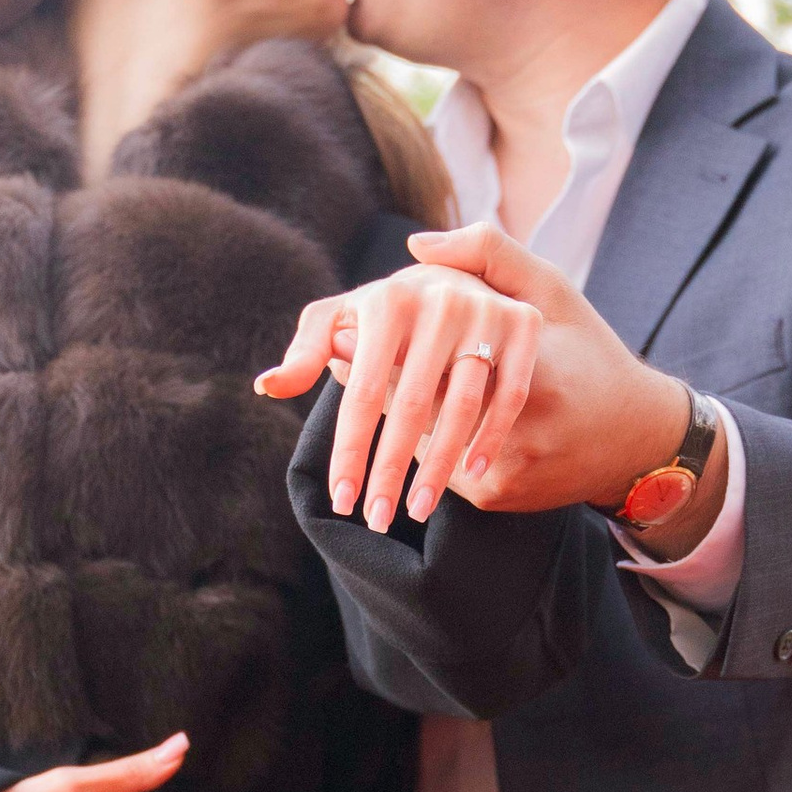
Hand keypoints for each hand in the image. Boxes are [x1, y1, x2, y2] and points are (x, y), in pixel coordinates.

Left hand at [258, 237, 544, 529]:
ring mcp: (485, 312)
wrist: (467, 271)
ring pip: (459, 409)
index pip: (363, 394)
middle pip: (409, 409)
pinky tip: (470, 473)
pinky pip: (507, 395)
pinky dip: (490, 436)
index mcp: (387, 299)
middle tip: (375, 520)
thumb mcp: (346, 310)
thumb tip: (268, 386)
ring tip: (418, 510)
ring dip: (438, 468)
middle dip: (389, 471)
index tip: (341, 498)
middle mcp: (438, 301)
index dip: (350, 451)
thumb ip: (310, 345)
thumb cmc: (396, 306)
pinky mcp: (524, 325)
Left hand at [260, 227, 714, 541]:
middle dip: (367, 438)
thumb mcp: (548, 291)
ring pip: (422, 448)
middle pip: (412, 412)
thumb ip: (487, 254)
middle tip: (334, 438)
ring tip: (366, 477)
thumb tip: (416, 245)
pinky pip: (442, 477)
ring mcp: (505, 449)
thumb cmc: (587, 353)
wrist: (638, 437)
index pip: (426, 350)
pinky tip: (421, 476)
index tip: (333, 359)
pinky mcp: (504, 488)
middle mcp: (505, 397)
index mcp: (515, 339)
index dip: (372, 358)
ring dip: (394, 454)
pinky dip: (429, 470)